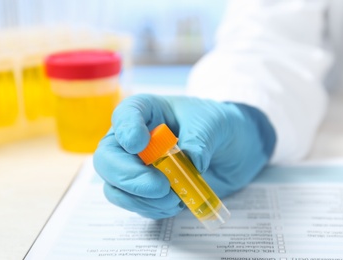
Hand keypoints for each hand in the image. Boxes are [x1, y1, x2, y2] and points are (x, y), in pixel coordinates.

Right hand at [93, 94, 275, 218]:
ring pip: (116, 187)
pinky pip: (135, 204)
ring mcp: (138, 167)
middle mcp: (135, 140)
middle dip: (128, 176)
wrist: (235, 148)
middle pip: (108, 159)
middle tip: (159, 186)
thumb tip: (189, 164)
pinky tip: (176, 203)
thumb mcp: (213, 123)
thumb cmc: (219, 125)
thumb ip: (199, 140)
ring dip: (142, 199)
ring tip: (174, 198)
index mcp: (148, 112)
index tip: (140, 144)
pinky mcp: (148, 190)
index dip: (126, 130)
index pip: (124, 115)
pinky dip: (153, 209)